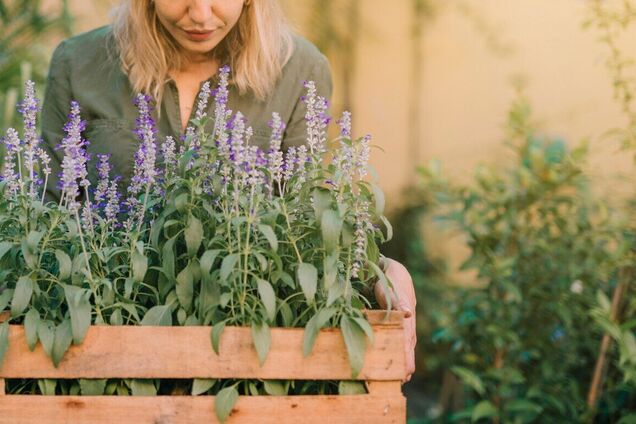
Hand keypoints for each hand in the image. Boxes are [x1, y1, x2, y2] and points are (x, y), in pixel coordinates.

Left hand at [373, 257, 416, 381]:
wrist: (392, 273)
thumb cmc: (390, 280)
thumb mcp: (392, 288)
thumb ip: (397, 301)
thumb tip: (406, 314)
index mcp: (406, 318)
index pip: (406, 340)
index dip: (406, 355)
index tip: (407, 370)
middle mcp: (406, 324)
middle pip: (408, 346)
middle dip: (406, 363)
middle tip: (404, 380)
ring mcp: (403, 325)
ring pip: (405, 345)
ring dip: (403, 360)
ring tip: (401, 378)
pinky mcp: (398, 325)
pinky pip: (399, 341)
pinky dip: (398, 352)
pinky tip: (395, 362)